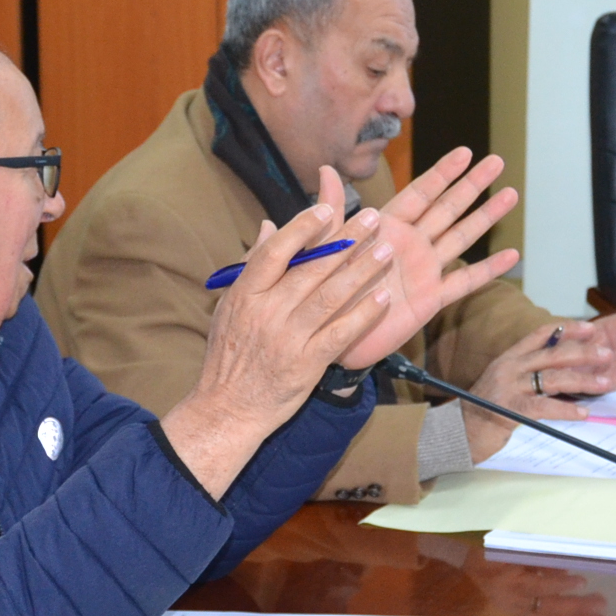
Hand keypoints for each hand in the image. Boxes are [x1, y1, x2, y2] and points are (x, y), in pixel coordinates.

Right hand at [163, 178, 399, 495]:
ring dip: (362, 271)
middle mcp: (267, 312)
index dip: (303, 227)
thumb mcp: (229, 306)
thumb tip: (268, 225)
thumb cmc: (229, 355)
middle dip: (347, 240)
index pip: (276, 251)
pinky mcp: (308, 363)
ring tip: (386, 251)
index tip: (327, 208)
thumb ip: (251, 265)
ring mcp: (288, 338)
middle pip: (312, 268)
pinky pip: (341, 333)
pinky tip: (383, 299)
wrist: (228, 408)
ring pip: (331, 296)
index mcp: (245, 294)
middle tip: (374, 218)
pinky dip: (363, 315)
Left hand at [332, 146, 521, 370]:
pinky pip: (464, 282)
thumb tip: (325, 169)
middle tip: (497, 161)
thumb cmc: (321, 289)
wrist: (326, 335)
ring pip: (461, 237)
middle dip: (472, 185)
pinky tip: (511, 256)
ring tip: (511, 194)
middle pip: (448, 208)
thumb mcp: (326, 245)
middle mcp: (409, 244)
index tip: (465, 151)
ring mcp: (423, 270)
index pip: (420, 193)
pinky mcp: (430, 299)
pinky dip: (488, 270)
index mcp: (386, 227)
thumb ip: (332, 210)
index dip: (443, 173)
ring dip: (486, 217)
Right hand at [459, 321, 615, 461]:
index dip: (567, 329)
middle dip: (583, 352)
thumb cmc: (484, 409)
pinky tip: (583, 412)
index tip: (590, 328)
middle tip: (606, 353)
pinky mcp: (512, 410)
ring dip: (582, 380)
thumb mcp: (504, 382)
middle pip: (552, 354)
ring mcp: (510, 388)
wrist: (458, 432)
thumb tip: (561, 369)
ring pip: (553, 378)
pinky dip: (566, 410)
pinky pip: (545, 407)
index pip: (540, 335)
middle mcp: (509, 368)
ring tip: (603, 383)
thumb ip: (527, 373)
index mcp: (508, 358)